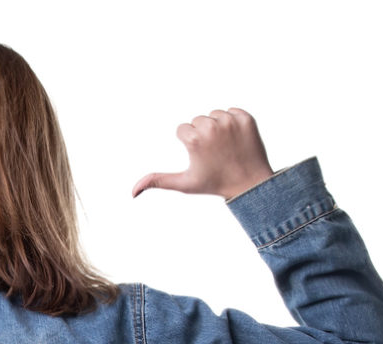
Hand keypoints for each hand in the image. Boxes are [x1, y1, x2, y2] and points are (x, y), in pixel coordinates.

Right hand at [132, 108, 273, 200]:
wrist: (249, 184)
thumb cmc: (214, 184)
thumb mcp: (184, 184)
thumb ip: (158, 181)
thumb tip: (133, 192)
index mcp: (194, 140)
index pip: (183, 130)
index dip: (190, 144)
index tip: (201, 157)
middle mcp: (211, 127)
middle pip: (198, 120)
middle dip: (202, 134)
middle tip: (213, 154)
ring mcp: (231, 121)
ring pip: (214, 115)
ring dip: (217, 127)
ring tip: (224, 147)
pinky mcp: (246, 117)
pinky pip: (232, 111)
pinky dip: (233, 123)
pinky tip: (236, 140)